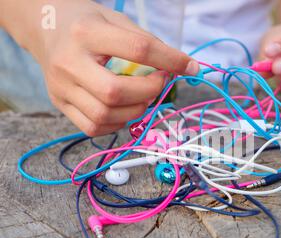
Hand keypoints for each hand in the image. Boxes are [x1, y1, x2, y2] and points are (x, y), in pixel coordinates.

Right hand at [26, 0, 198, 135]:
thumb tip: (183, 67)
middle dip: (148, 92)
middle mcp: (69, 62)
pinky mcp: (59, 104)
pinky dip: (117, 123)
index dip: (169, 60)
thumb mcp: (116, 20)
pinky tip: (124, 109)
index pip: (137, 49)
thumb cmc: (86, 23)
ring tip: (143, 97)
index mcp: (86, 33)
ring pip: (104, 115)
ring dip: (135, 111)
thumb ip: (147, 42)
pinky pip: (93, 127)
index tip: (188, 66)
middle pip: (114, 91)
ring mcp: (61, 87)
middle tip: (159, 84)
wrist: (46, 29)